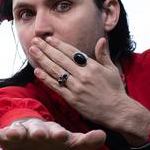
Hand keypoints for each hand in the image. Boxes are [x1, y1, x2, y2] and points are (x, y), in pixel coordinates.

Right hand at [0, 117, 105, 149]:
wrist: (36, 140)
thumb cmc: (55, 144)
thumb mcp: (72, 146)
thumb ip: (87, 142)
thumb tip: (104, 135)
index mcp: (53, 131)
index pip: (57, 132)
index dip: (58, 134)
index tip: (61, 136)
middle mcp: (36, 130)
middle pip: (37, 130)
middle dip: (38, 132)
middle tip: (40, 134)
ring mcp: (20, 133)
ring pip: (17, 132)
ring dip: (14, 132)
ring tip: (10, 133)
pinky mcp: (6, 139)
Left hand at [29, 36, 149, 142]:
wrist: (117, 111)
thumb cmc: (114, 90)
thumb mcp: (111, 69)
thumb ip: (104, 55)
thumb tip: (101, 40)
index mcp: (92, 66)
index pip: (72, 52)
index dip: (59, 45)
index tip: (48, 38)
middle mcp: (83, 75)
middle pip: (60, 59)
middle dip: (46, 49)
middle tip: (35, 41)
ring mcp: (76, 87)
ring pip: (56, 71)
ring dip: (43, 60)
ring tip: (32, 51)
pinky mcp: (72, 99)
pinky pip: (56, 87)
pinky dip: (46, 78)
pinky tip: (37, 71)